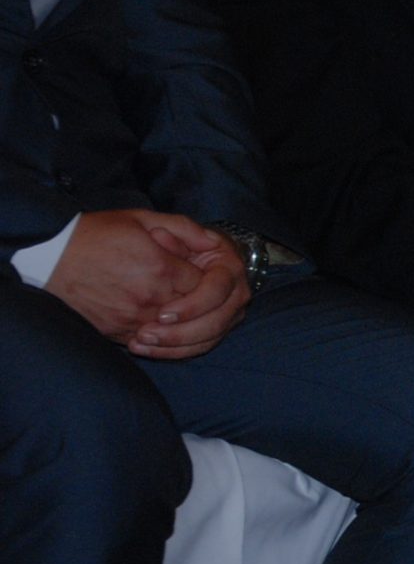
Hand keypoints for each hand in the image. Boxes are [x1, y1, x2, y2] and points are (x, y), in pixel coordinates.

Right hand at [46, 211, 239, 355]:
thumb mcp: (141, 220)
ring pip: (178, 332)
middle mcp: (150, 297)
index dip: (210, 279)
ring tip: (186, 313)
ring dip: (188, 325)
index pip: (207, 284)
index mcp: (161, 268)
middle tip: (202, 295)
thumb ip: (184, 229)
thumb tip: (212, 242)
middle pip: (198, 311)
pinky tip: (164, 327)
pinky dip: (164, 339)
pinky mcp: (117, 333)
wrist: (49, 257)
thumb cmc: (95, 234)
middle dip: (204, 304)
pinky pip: (153, 343)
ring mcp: (133, 319)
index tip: (202, 272)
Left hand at [127, 226, 250, 357]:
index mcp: (228, 265)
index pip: (218, 290)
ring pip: (209, 338)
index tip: (162, 313)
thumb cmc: (158, 237)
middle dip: (182, 332)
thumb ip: (181, 229)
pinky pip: (198, 347)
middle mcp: (234, 291)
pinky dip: (173, 352)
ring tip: (140, 343)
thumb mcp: (167, 224)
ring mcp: (226, 312)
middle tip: (146, 333)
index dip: (193, 305)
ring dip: (175, 345)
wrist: (157, 254)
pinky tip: (145, 349)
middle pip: (218, 320)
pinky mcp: (211, 329)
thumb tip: (195, 240)